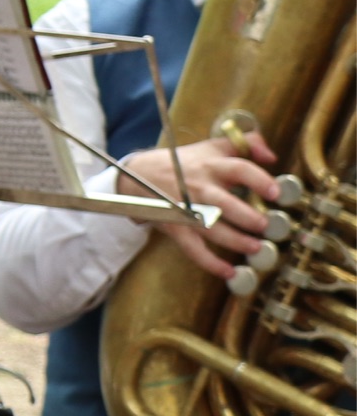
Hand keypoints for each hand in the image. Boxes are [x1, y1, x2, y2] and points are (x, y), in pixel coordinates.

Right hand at [115, 130, 282, 278]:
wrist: (139, 175)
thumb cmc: (183, 163)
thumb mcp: (212, 146)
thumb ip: (246, 143)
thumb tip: (271, 155)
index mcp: (212, 165)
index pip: (238, 169)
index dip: (259, 180)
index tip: (276, 193)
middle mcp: (199, 186)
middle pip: (224, 202)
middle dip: (247, 217)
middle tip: (265, 226)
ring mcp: (185, 208)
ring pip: (211, 228)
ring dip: (235, 240)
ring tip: (256, 248)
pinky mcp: (175, 226)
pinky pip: (193, 248)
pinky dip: (210, 262)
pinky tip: (228, 272)